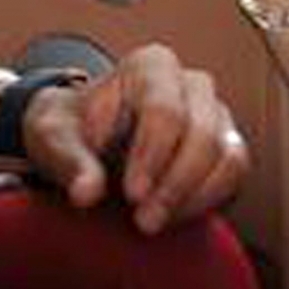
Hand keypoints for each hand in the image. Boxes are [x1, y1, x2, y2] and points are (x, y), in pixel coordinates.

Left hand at [20, 45, 247, 234]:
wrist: (85, 143)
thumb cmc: (71, 131)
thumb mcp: (53, 139)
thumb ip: (69, 161)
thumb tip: (86, 192)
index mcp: (149, 66)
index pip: (164, 110)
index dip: (152, 156)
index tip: (132, 195)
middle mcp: (190, 84)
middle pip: (202, 132)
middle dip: (174, 183)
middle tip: (144, 220)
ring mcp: (213, 114)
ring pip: (227, 154)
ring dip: (194, 196)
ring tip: (156, 221)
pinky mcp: (225, 147)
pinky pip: (234, 175)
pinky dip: (209, 201)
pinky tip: (173, 217)